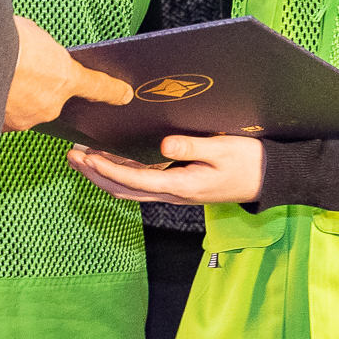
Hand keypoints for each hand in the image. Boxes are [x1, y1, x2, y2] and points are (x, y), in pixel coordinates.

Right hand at [4, 14, 133, 130]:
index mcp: (65, 78)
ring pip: (25, 110)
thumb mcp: (35, 34)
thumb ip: (44, 50)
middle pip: (50, 99)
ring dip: (15, 97)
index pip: (95, 86)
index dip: (110, 91)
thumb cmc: (5, 39)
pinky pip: (3, 118)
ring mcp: (24, 119)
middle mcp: (49, 105)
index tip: (124, 95)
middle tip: (20, 64)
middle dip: (38, 85)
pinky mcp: (0, 127)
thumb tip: (37, 52)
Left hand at [66, 134, 263, 205]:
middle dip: (94, 174)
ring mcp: (173, 192)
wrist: (266, 179)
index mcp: (181, 185)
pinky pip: (140, 184)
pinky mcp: (176, 186)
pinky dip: (119, 174)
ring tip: (81, 157)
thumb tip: (163, 145)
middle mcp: (172, 193)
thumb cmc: (248, 162)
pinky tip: (109, 161)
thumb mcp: (223, 149)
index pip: (134, 180)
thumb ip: (192, 147)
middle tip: (72, 154)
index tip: (87, 156)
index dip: (108, 169)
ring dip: (102, 175)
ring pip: (128, 189)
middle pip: (122, 189)